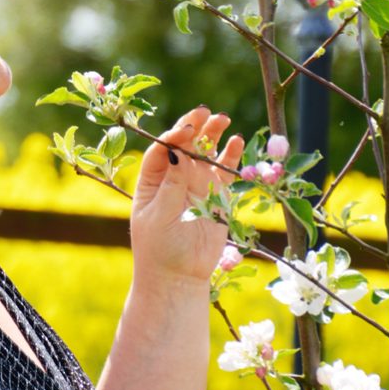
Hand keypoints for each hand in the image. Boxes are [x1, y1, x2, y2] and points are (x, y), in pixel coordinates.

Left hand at [130, 106, 243, 286]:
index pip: (161, 149)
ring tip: (222, 119)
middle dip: (193, 127)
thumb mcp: (160, 216)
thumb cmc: (160, 249)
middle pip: (183, 145)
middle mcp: (174, 177)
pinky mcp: (217, 197)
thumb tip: (178, 152)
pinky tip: (237, 141)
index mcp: (152, 180)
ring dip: (212, 135)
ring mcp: (196, 185)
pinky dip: (231, 156)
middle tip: (204, 112)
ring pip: (205, 153)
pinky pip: (224, 172)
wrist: (178, 277)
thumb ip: (172, 185)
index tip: (186, 129)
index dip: (173, 136)